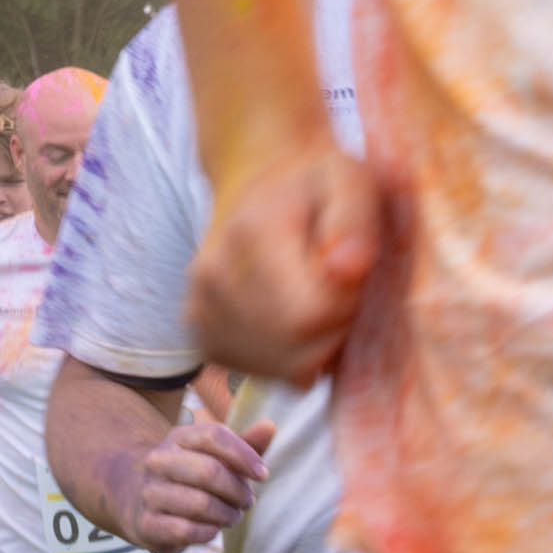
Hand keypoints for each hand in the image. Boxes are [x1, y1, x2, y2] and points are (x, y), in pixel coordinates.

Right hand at [122, 403, 268, 550]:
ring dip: (226, 514)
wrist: (136, 500)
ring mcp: (149, 492)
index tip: (262, 475)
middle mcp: (159, 460)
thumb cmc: (189, 477)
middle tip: (247, 502)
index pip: (214, 436)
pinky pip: (187, 530)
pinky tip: (211, 529)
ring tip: (231, 516)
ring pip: (200, 504)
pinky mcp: (146, 524)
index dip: (244, 455)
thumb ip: (244, 445)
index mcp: (179, 437)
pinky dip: (208, 532)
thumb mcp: (214, 457)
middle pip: (209, 471)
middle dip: (237, 491)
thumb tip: (270, 426)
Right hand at [193, 146, 387, 384]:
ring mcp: (199, 309)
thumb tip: (348, 270)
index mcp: (249, 235)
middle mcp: (211, 276)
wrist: (258, 180)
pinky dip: (286, 358)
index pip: (307, 316)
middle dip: (333, 331)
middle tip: (336, 288)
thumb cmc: (313, 183)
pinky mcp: (199, 334)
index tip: (351, 276)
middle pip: (294, 352)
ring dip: (313, 347)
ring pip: (279, 370)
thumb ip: (354, 220)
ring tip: (313, 298)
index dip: (345, 307)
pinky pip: (260, 373)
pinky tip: (290, 319)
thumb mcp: (349, 179)